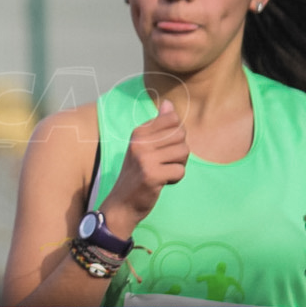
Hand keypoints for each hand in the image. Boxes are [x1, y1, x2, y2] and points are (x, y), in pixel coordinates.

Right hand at [100, 99, 188, 228]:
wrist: (122, 202)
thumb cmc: (137, 173)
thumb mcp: (144, 146)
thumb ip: (158, 125)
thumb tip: (168, 104)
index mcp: (139, 133)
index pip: (173, 119)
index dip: (176, 135)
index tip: (163, 148)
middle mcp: (140, 142)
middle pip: (181, 136)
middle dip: (179, 151)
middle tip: (164, 162)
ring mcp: (145, 158)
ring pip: (183, 152)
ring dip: (178, 165)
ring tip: (163, 171)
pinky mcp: (152, 174)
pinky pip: (180, 171)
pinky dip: (175, 178)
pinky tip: (162, 182)